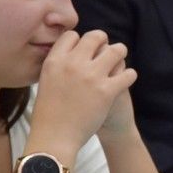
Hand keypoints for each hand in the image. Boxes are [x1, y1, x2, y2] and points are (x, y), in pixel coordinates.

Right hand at [31, 30, 138, 154]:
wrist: (55, 137)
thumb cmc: (47, 114)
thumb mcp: (44, 82)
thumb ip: (57, 66)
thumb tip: (70, 55)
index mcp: (54, 61)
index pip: (72, 35)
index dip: (80, 41)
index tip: (84, 49)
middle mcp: (72, 64)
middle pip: (95, 37)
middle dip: (103, 41)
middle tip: (106, 51)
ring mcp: (91, 76)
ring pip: (116, 51)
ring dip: (120, 54)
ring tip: (119, 61)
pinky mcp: (107, 90)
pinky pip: (127, 73)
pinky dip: (128, 76)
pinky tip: (124, 80)